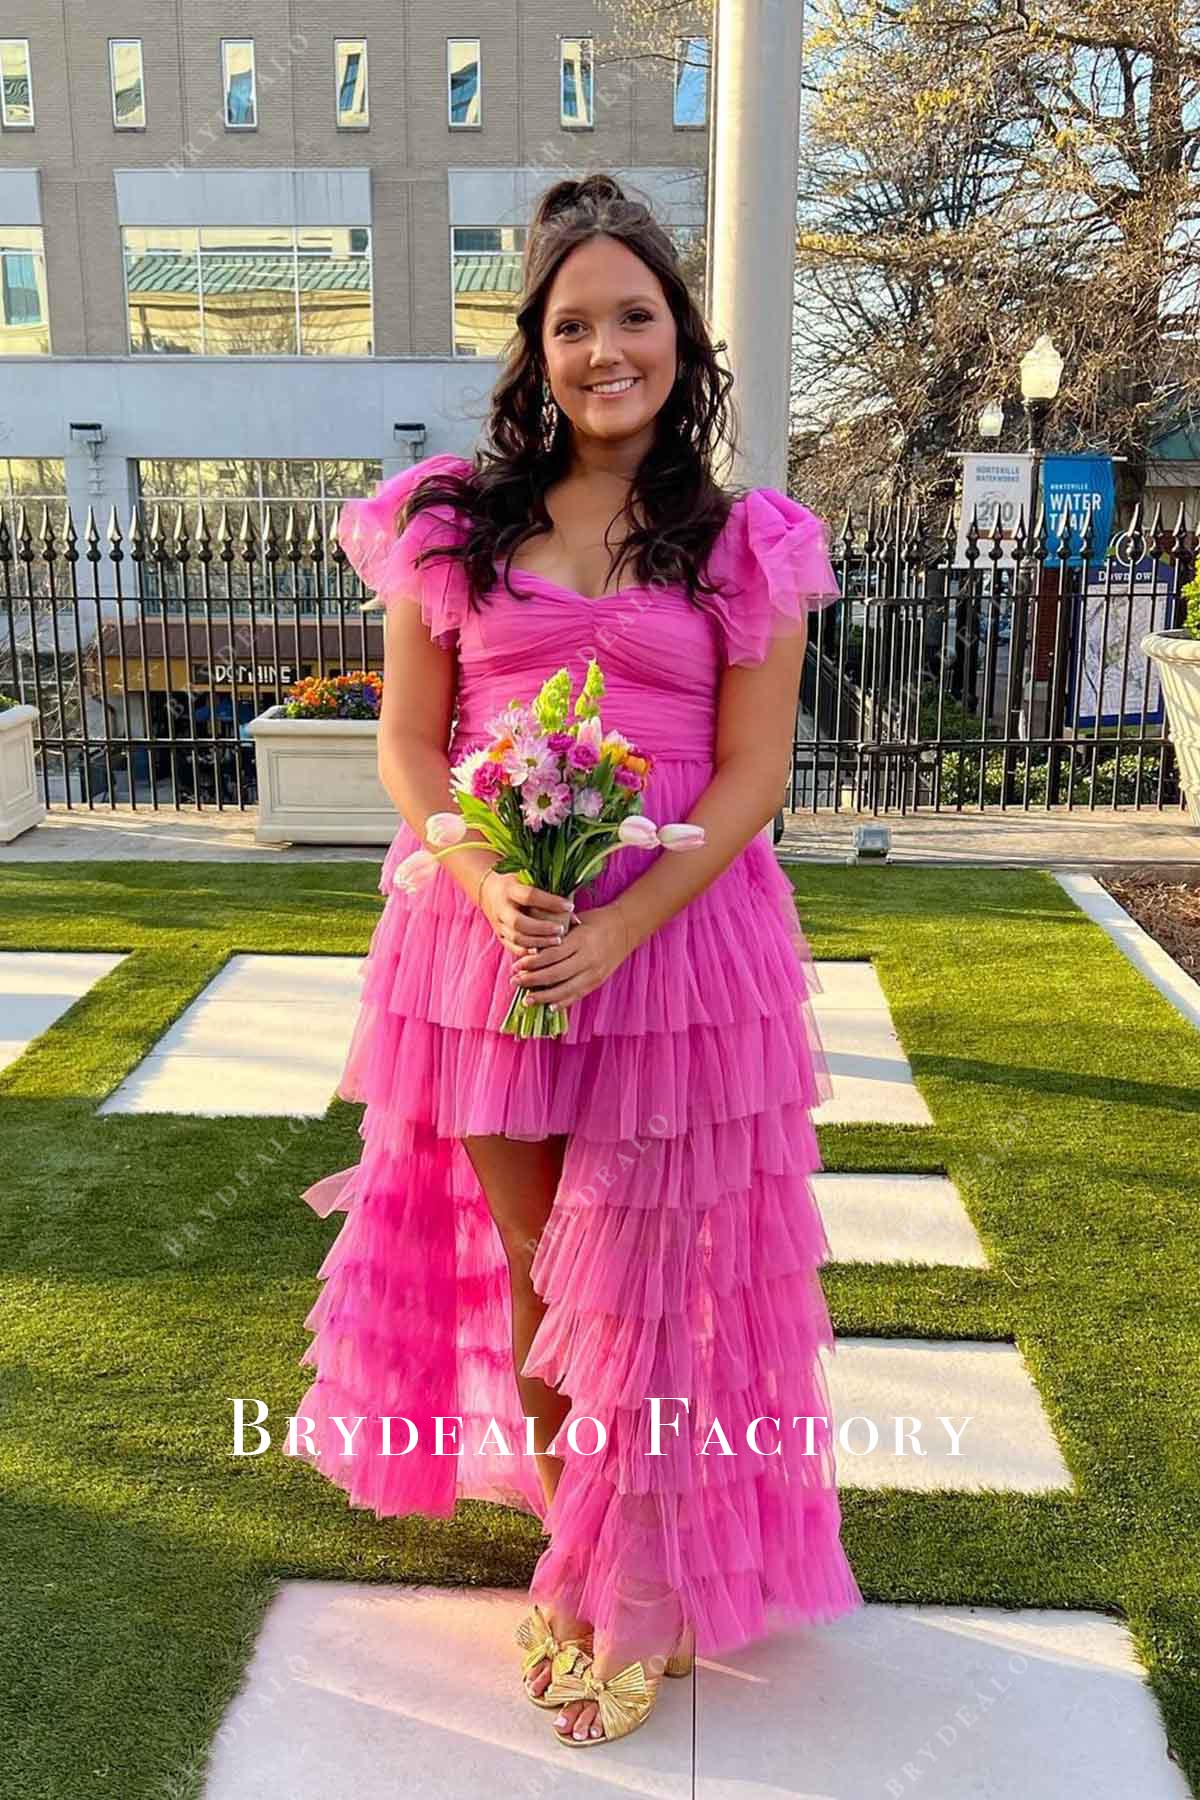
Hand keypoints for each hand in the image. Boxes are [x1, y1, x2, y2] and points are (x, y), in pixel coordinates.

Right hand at [478, 870, 574, 956]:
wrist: (489, 891)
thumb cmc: (518, 884)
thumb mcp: (530, 881)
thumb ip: (550, 894)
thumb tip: (574, 917)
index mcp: (510, 889)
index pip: (530, 896)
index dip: (551, 902)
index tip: (570, 906)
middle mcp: (502, 907)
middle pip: (519, 922)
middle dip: (542, 928)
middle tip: (561, 930)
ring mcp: (499, 923)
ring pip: (517, 938)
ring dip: (539, 942)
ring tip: (557, 941)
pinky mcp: (500, 936)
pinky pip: (513, 947)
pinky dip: (528, 952)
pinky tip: (543, 951)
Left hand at [509, 901, 634, 1011]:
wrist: (626, 928)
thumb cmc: (596, 920)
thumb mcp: (576, 920)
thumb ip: (555, 933)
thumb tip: (530, 946)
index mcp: (580, 940)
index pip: (551, 955)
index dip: (531, 963)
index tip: (515, 966)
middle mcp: (588, 958)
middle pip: (555, 974)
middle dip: (532, 980)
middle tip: (515, 981)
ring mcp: (594, 972)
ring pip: (565, 989)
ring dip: (544, 996)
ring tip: (527, 1000)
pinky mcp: (598, 981)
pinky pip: (577, 995)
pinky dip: (562, 1002)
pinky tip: (548, 1007)